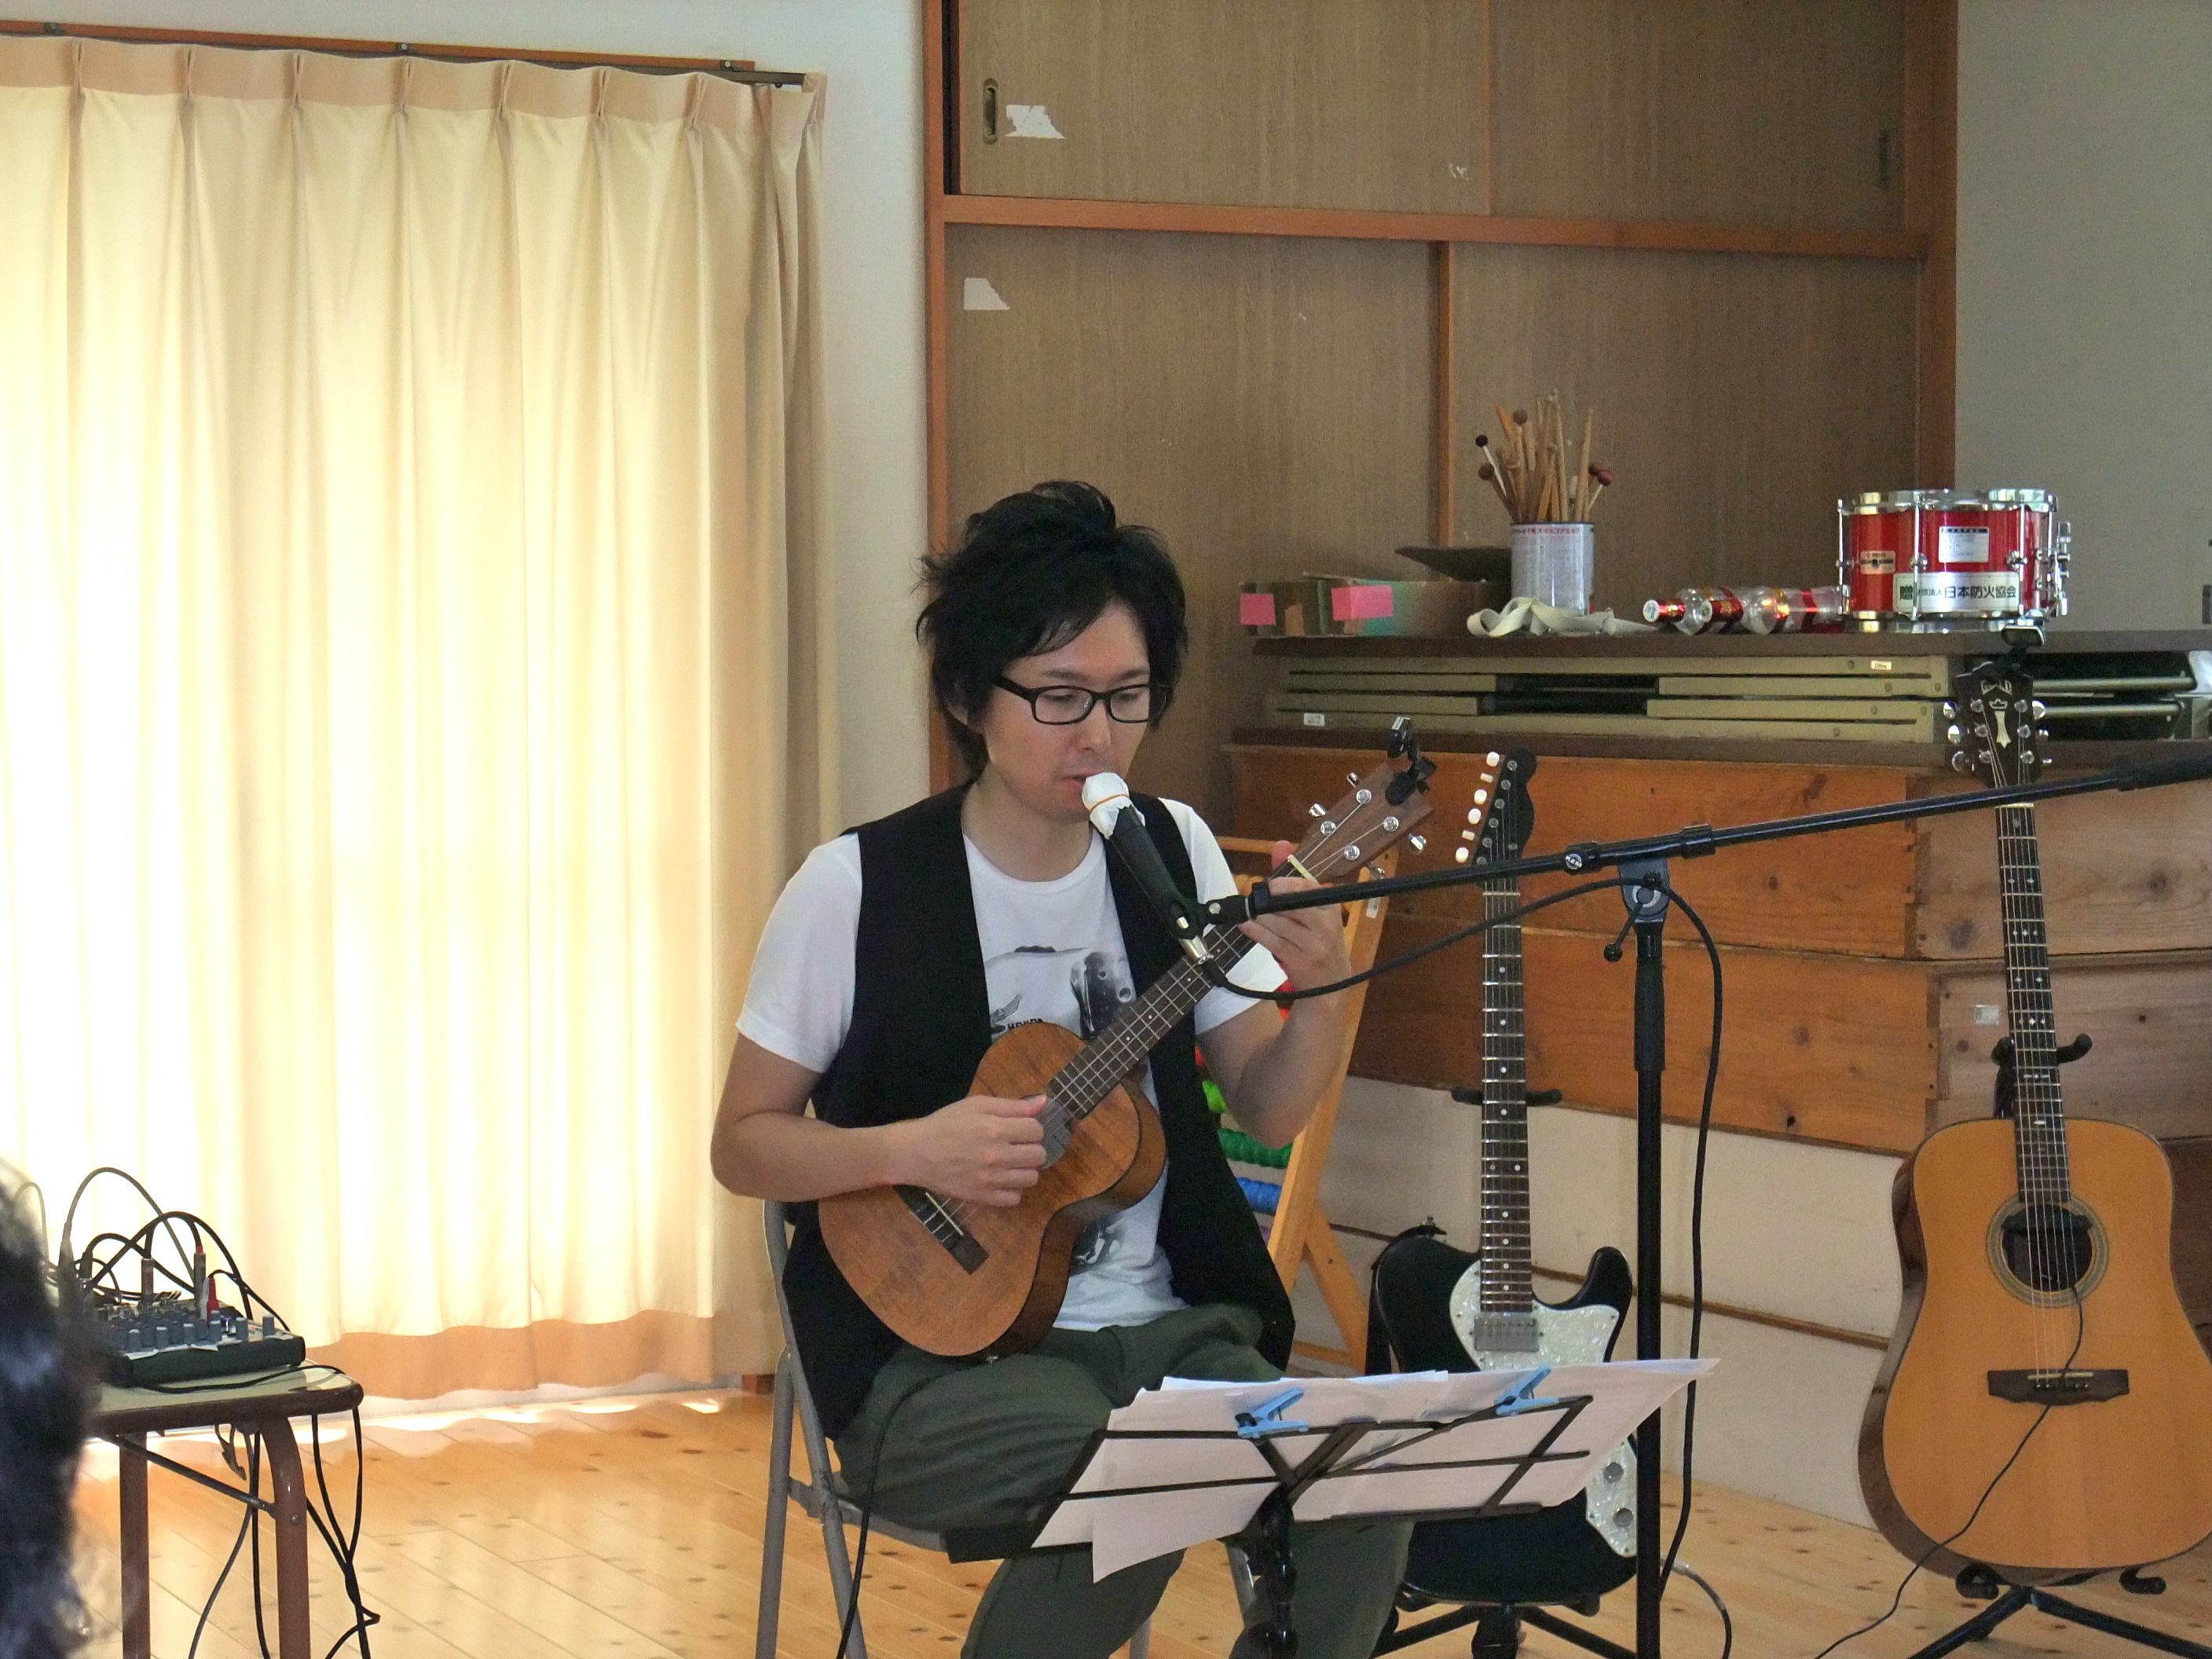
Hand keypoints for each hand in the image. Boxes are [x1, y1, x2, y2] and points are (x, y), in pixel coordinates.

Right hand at [889, 1093, 1047, 1205]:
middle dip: (1030, 1148)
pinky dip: (1011, 1190)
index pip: (1036, 1130)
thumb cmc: (945, 1124)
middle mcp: (997, 1156)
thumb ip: (1012, 1105)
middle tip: (1015, 1147)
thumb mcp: (976, 1105)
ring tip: (1009, 1163)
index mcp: (996, 1129)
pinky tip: (1001, 1180)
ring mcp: (991, 1180)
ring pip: (1031, 1178)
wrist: (916, 1153)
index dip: (1030, 1128)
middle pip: (1039, 1155)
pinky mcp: (982, 1198)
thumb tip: (1044, 1102)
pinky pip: (1014, 1199)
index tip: (1018, 1129)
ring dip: (1024, 1169)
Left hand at [1239, 838, 1353, 994]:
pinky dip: (1254, 931)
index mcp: (1332, 907)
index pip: (1305, 885)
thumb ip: (1295, 879)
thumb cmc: (1320, 943)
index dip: (1282, 884)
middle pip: (1286, 902)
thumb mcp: (1315, 912)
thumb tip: (1280, 844)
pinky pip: (1270, 939)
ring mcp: (1314, 944)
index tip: (1269, 888)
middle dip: (1266, 902)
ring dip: (1259, 918)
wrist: (1331, 987)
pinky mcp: (1300, 960)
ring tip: (1253, 917)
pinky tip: (1246, 926)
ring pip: (1275, 921)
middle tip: (1255, 903)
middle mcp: (1327, 924)